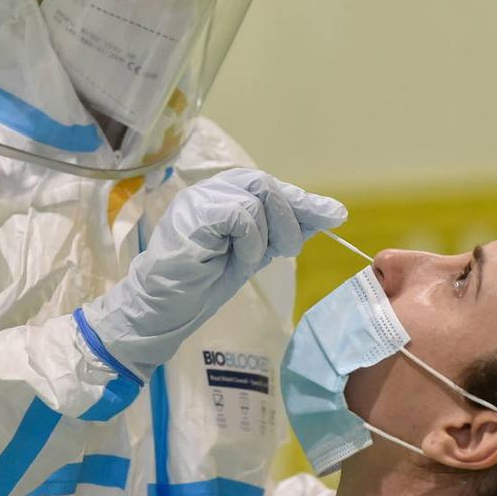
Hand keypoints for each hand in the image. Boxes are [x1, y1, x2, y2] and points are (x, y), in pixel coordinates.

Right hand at [81, 169, 345, 378]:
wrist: (161, 311)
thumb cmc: (202, 284)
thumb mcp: (251, 254)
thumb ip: (280, 232)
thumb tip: (328, 213)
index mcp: (220, 195)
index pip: (268, 186)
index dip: (302, 200)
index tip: (334, 215)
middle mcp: (207, 190)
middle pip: (265, 184)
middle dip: (289, 217)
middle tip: (289, 249)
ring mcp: (198, 200)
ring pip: (257, 198)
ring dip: (266, 236)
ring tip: (247, 261)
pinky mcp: (194, 216)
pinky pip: (241, 216)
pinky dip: (249, 243)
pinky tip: (236, 261)